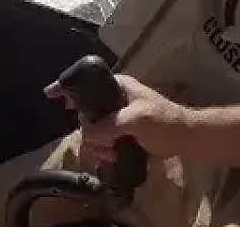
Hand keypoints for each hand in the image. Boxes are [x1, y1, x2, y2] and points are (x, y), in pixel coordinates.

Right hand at [44, 74, 192, 162]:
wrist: (189, 138)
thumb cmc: (165, 122)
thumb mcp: (136, 120)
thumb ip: (109, 125)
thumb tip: (89, 134)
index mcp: (119, 86)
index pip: (87, 82)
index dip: (67, 87)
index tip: (50, 95)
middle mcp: (116, 97)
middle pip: (87, 109)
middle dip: (87, 128)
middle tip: (95, 142)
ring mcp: (120, 114)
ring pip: (95, 127)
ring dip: (97, 142)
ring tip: (108, 153)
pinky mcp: (125, 130)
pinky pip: (105, 137)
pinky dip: (104, 147)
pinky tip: (110, 156)